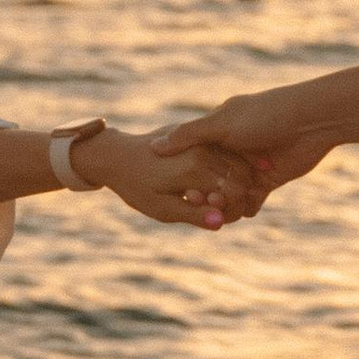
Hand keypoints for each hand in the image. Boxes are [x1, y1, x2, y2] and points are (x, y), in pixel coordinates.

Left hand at [79, 129, 263, 230]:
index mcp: (195, 168)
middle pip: (241, 176)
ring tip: (225, 198)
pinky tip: (221, 183)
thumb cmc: (136, 187)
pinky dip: (231, 169)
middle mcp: (203, 149)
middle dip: (242, 196)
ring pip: (238, 163)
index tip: (226, 218)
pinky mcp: (200, 135)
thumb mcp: (162, 209)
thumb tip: (220, 223)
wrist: (117, 155)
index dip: (237, 209)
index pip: (236, 192)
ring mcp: (202, 139)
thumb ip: (193, 215)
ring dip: (239, 181)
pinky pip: (226, 153)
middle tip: (232, 210)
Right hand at [152, 89, 334, 193]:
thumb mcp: (221, 123)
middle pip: (210, 180)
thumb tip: (153, 147)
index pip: (193, 159)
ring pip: (229, 193)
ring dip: (225, 203)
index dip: (186, 176)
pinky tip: (241, 212)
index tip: (185, 189)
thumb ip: (188, 136)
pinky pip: (251, 200)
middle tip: (203, 202)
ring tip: (222, 209)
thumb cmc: (266, 115)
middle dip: (206, 193)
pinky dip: (246, 207)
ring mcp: (250, 167)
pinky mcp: (269, 181)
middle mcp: (232, 150)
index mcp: (217, 131)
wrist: (313, 121)